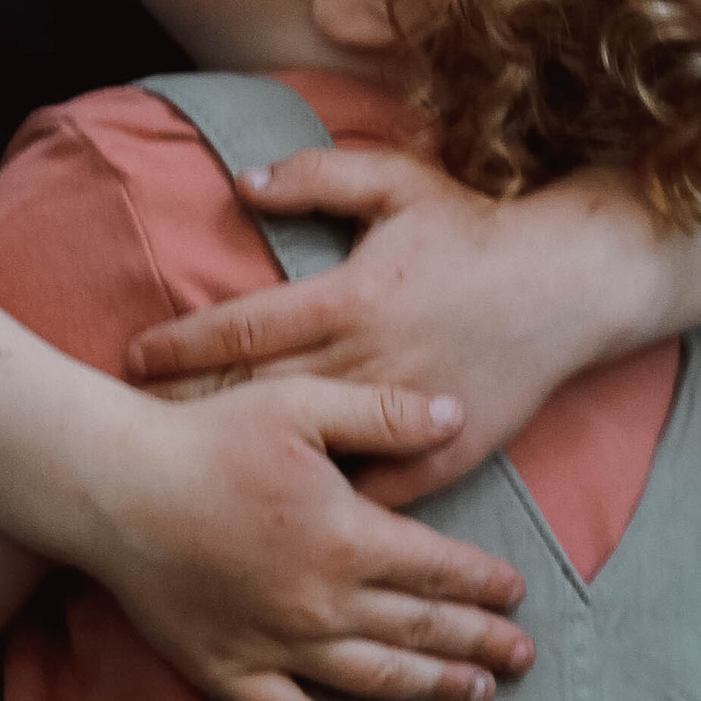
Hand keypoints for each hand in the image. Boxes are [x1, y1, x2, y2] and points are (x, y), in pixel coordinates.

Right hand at [86, 372, 534, 700]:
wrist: (113, 486)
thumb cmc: (206, 437)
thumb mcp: (302, 404)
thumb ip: (385, 415)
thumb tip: (459, 417)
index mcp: (347, 538)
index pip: (438, 568)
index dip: (484, 583)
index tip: (517, 593)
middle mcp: (322, 602)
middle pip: (420, 629)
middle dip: (478, 643)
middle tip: (523, 657)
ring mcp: (276, 644)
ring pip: (373, 678)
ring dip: (431, 689)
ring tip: (476, 696)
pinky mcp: (228, 669)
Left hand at [126, 150, 657, 503]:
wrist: (572, 285)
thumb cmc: (476, 229)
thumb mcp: (397, 183)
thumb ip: (317, 177)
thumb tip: (241, 183)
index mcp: (351, 298)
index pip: (243, 329)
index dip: (181, 346)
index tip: (133, 359)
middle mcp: (370, 362)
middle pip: (257, 397)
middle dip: (190, 412)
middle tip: (128, 429)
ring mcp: (406, 416)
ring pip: (307, 452)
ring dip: (247, 464)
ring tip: (186, 479)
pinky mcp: (442, 457)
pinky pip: (371, 494)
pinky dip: (324, 508)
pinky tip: (276, 524)